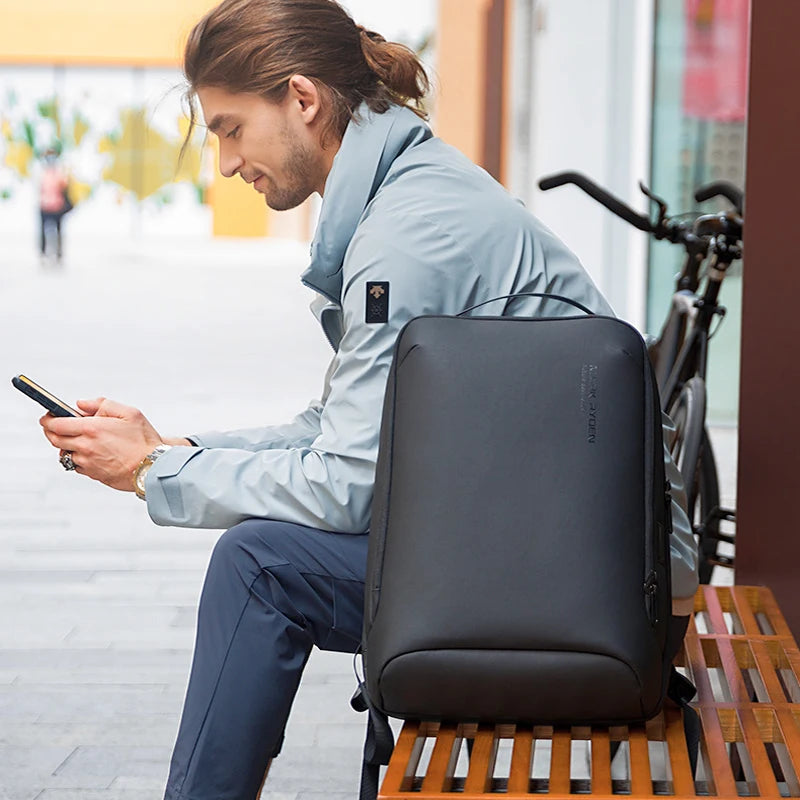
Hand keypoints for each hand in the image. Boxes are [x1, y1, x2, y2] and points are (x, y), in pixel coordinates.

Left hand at [40, 398, 162, 491]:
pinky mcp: (92, 474)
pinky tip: (92, 453)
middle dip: (51, 431)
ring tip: (80, 440)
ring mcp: (87, 462)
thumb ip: (102, 404)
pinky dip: (77, 458)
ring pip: (64, 453)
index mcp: (92, 428)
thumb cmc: (144, 441)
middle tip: (57, 426)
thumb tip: (81, 404)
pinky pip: (76, 466)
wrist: (153, 468)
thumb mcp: (130, 413)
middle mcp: (85, 446)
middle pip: (54, 439)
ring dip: (66, 445)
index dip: (47, 419)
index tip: (47, 416)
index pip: (56, 424)